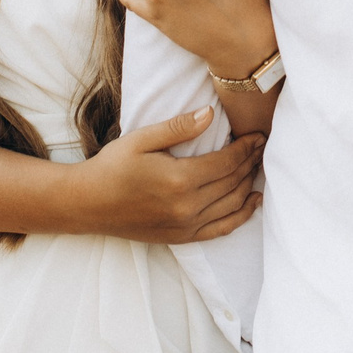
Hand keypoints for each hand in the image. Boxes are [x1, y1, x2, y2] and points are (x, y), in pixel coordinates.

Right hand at [72, 107, 262, 243]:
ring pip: (232, 205)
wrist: (88, 204)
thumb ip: (178, 127)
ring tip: (259, 166)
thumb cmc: (112, 167)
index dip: (246, 148)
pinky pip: (221, 229)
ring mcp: (186, 226)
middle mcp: (187, 207)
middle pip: (233, 182)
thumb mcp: (141, 139)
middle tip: (263, 145)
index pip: (227, 162)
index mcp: (179, 180)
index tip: (258, 135)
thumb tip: (211, 114)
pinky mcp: (182, 238)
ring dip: (249, 184)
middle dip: (251, 162)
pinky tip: (252, 201)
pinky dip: (241, 215)